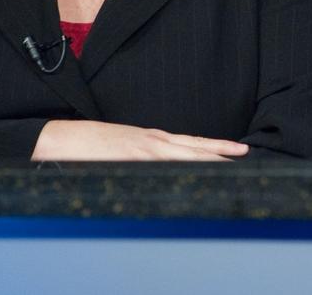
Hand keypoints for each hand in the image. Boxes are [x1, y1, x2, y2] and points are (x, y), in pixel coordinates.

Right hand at [32, 120, 249, 160]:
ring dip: (210, 156)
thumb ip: (144, 158)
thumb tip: (161, 170)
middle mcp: (153, 141)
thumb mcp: (124, 150)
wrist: (64, 139)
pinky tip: (197, 171)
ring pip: (185, 152)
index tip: (236, 150)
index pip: (192, 143)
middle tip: (247, 152)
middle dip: (222, 150)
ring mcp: (144, 147)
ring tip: (233, 160)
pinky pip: (163, 161)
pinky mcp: (132, 155)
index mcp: (153, 139)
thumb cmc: (91, 146)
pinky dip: (182, 165)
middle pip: (195, 146)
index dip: (215, 146)